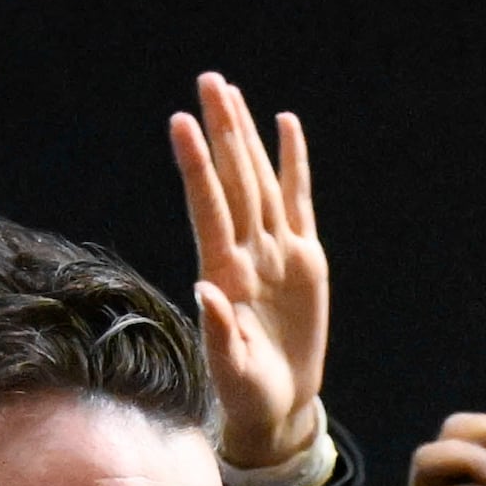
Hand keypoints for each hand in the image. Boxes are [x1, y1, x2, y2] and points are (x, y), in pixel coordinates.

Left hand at [172, 73, 331, 477]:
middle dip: (222, 131)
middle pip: (233, 180)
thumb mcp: (231, 371)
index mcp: (224, 275)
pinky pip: (298, 200)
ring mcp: (276, 252)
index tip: (182, 123)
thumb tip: (208, 290)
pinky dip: (292, 164)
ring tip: (230, 91)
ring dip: (245, 136)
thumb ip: (220, 332)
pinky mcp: (304, 258)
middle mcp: (247, 253)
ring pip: (259, 181)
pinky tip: (285, 126)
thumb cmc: (246, 392)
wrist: (276, 404)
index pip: (208, 208)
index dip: (197, 166)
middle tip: (209, 81)